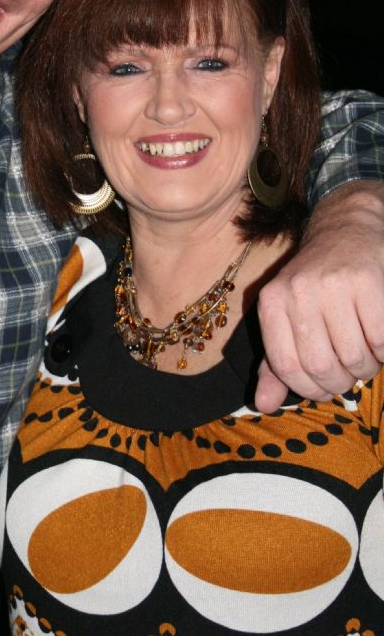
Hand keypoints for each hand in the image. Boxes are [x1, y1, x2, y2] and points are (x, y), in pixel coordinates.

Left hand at [254, 181, 383, 411]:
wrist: (347, 229)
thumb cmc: (315, 285)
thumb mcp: (286, 317)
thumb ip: (275, 364)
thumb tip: (263, 406)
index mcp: (272, 302)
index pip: (286, 367)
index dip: (308, 389)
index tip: (323, 389)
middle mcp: (298, 291)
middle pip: (320, 366)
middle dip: (340, 381)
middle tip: (349, 373)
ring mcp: (334, 285)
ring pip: (354, 357)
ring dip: (366, 367)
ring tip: (365, 353)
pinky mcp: (368, 282)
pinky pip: (380, 340)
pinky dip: (383, 351)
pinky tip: (378, 337)